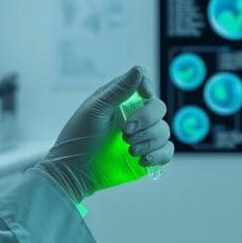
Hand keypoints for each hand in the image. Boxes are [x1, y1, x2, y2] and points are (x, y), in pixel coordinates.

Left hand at [34, 66, 173, 203]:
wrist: (74, 172)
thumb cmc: (78, 138)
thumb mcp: (95, 111)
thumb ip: (118, 91)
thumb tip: (138, 70)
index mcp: (121, 99)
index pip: (144, 81)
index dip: (148, 85)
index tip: (144, 96)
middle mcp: (135, 114)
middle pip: (158, 108)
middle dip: (145, 121)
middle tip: (125, 132)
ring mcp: (142, 135)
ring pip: (164, 130)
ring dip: (148, 140)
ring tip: (129, 149)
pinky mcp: (147, 154)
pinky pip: (167, 150)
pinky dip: (159, 155)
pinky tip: (142, 160)